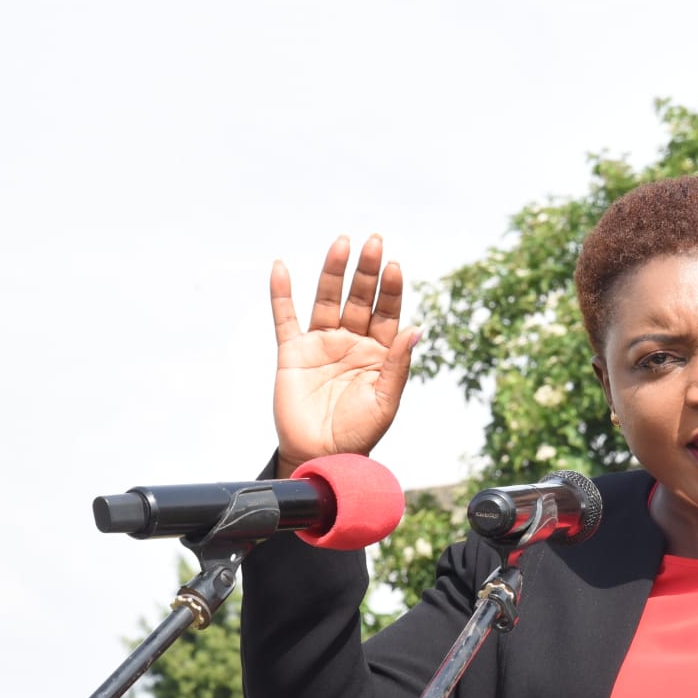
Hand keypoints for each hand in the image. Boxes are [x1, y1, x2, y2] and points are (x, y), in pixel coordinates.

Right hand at [270, 234, 418, 475]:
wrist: (323, 456)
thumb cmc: (360, 434)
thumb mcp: (386, 400)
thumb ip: (398, 364)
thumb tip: (417, 328)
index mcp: (378, 352)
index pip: (387, 312)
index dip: (391, 289)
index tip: (394, 266)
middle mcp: (351, 341)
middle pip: (359, 298)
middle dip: (366, 271)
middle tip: (374, 241)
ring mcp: (321, 344)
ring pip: (327, 300)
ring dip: (333, 271)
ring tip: (342, 243)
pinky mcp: (292, 353)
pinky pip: (285, 318)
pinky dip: (281, 293)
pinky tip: (281, 267)